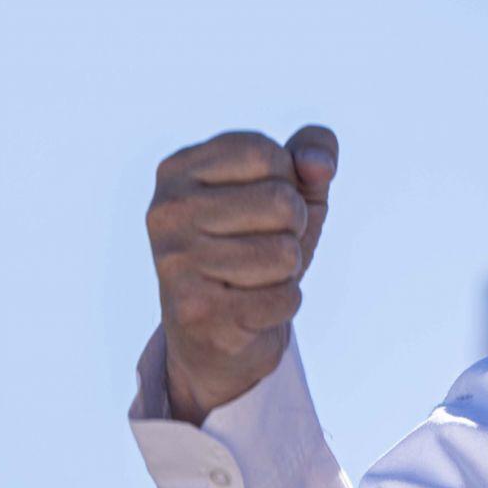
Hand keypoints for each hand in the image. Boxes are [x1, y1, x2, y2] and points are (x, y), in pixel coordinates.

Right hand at [145, 126, 337, 424]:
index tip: (262, 206)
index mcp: (178, 169)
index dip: (288, 182)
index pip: (267, 153)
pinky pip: (285, 298)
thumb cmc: (256, 245)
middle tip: (262, 247)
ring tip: (255, 277)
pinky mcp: (196, 312)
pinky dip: (283, 304)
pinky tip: (251, 308)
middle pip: (282, 202)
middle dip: (292, 229)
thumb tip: (320, 167)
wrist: (217, 335)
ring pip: (286, 253)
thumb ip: (314, 152)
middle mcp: (167, 212)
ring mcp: (176, 263)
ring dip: (287, 270)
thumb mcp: (291, 188)